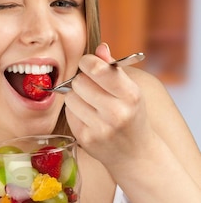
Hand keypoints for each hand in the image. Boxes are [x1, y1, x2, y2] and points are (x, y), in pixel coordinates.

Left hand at [64, 43, 151, 164]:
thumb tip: (99, 48)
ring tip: (91, 103)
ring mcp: (99, 128)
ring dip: (76, 96)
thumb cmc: (132, 116)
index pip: (98, 69)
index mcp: (131, 95)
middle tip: (92, 87)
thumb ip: (112, 68)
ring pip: (70, 97)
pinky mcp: (85, 138)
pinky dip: (75, 111)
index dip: (87, 62)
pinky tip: (88, 117)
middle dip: (82, 80)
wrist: (135, 154)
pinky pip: (68, 113)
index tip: (88, 64)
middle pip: (79, 82)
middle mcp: (116, 113)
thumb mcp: (130, 91)